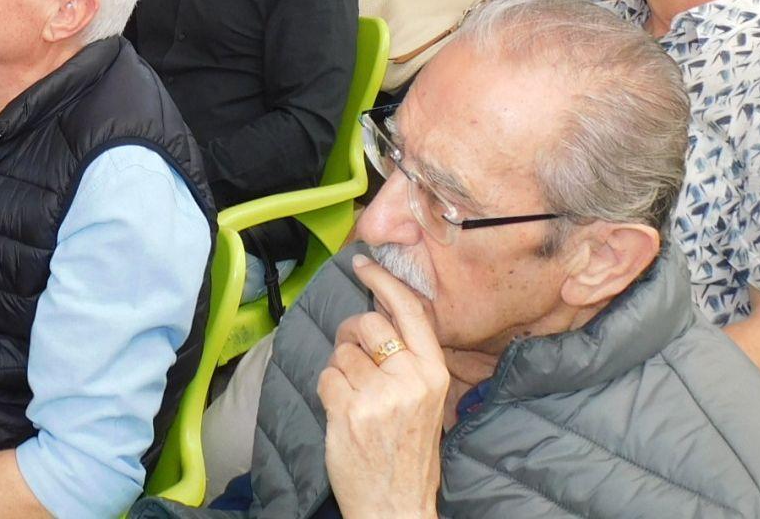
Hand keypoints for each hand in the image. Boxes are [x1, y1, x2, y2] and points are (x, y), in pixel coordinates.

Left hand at [316, 254, 449, 517]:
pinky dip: (327, 390)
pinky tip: (342, 412)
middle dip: (351, 334)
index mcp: (434, 373)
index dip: (384, 282)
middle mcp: (410, 379)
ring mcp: (378, 395)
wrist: (396, 505)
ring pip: (342, 352)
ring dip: (340, 370)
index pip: (410, 311)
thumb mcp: (427, 401)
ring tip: (354, 399)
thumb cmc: (408, 452)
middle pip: (367, 325)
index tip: (363, 264)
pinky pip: (325, 376)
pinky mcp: (348, 411)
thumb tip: (379, 313)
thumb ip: (409, 360)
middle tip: (352, 354)